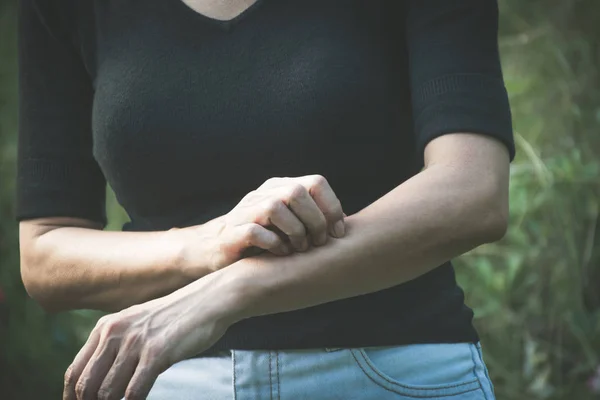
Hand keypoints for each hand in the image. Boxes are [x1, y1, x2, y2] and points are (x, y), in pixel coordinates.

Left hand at [63, 280, 231, 399]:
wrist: (209, 301)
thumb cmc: (177, 316)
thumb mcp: (138, 323)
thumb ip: (117, 343)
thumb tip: (101, 377)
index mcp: (106, 327)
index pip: (74, 371)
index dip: (72, 397)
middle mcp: (115, 333)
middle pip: (86, 386)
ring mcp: (135, 343)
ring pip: (107, 393)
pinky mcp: (156, 353)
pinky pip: (134, 392)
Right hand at [179, 175, 345, 270]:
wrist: (217, 250)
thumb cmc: (263, 239)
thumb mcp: (290, 223)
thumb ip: (313, 218)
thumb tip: (346, 223)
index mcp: (281, 187)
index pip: (315, 182)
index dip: (332, 207)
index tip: (338, 232)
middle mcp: (264, 193)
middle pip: (297, 192)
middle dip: (315, 221)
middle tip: (318, 243)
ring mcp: (246, 210)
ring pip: (276, 206)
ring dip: (295, 232)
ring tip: (299, 249)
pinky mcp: (233, 232)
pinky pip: (256, 231)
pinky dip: (274, 244)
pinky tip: (281, 254)